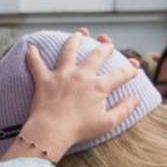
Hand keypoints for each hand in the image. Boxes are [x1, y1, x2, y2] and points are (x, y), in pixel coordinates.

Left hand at [12, 30, 135, 161]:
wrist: (51, 132)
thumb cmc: (79, 130)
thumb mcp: (107, 123)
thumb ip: (124, 109)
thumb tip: (136, 98)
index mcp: (98, 86)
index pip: (120, 74)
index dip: (130, 70)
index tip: (134, 68)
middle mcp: (82, 75)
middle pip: (96, 54)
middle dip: (105, 47)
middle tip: (108, 43)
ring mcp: (62, 75)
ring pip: (69, 51)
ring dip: (75, 40)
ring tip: (79, 34)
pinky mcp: (44, 80)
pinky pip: (36, 64)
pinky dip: (32, 56)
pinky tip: (31, 47)